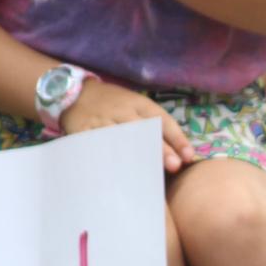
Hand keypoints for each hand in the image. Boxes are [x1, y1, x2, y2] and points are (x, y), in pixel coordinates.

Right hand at [61, 81, 194, 172]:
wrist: (76, 91)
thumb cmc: (116, 105)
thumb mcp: (138, 107)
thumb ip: (158, 127)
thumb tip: (185, 156)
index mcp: (139, 104)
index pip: (162, 120)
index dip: (177, 138)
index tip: (189, 156)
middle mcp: (122, 110)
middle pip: (144, 130)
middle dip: (160, 148)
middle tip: (174, 165)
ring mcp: (102, 120)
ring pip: (120, 138)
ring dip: (135, 156)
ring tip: (148, 174)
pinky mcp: (83, 130)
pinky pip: (95, 145)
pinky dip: (105, 158)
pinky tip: (116, 172)